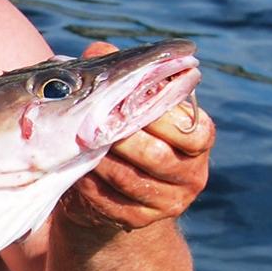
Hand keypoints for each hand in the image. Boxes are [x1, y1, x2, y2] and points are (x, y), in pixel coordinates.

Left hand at [58, 40, 214, 232]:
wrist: (115, 192)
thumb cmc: (126, 134)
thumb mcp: (128, 105)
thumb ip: (119, 77)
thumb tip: (98, 49)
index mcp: (198, 137)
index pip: (188, 128)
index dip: (154, 114)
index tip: (120, 99)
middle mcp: (192, 172)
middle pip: (154, 155)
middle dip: (119, 137)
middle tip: (88, 123)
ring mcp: (168, 201)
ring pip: (129, 179)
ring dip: (98, 160)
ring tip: (74, 143)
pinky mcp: (140, 221)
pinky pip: (109, 202)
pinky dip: (87, 184)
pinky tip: (72, 169)